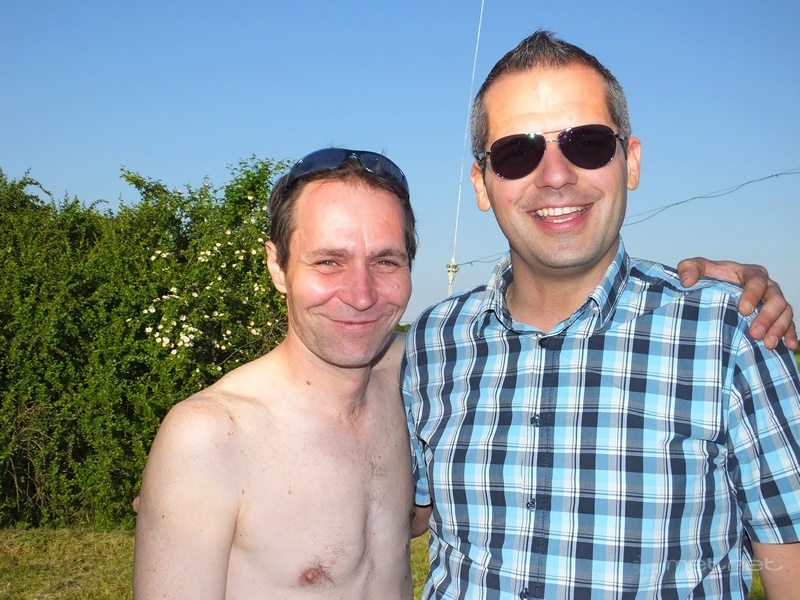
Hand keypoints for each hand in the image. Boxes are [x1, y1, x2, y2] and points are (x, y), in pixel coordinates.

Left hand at [677, 258, 796, 350]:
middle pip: (775, 299)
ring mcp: (773, 303)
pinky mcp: (776, 317)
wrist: (715, 293)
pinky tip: (789, 346)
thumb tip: (687, 281)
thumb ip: (689, 268)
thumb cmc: (708, 279)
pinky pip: (788, 324)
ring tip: (768, 344)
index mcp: (749, 273)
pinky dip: (790, 335)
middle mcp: (767, 287)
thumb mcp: (695, 269)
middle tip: (755, 333)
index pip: (757, 281)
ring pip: (784, 313)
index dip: (752, 295)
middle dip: (767, 317)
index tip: (743, 310)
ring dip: (778, 328)